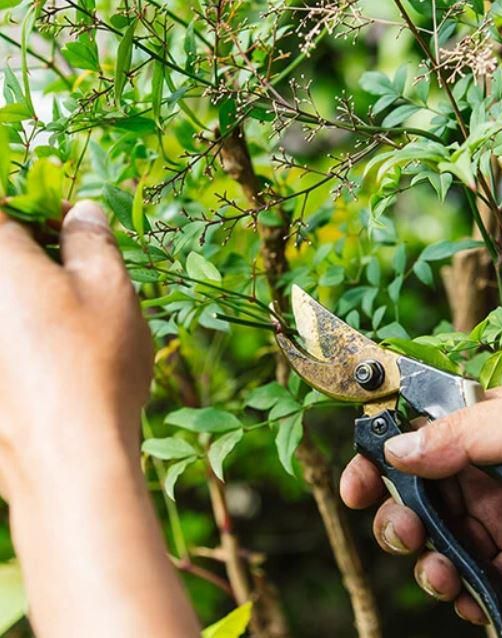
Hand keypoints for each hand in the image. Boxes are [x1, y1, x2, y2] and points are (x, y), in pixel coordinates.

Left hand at [0, 200, 152, 498]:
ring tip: (74, 324)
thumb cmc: (93, 362)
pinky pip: (6, 340)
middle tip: (80, 275)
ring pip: (7, 303)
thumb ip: (90, 237)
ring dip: (31, 299)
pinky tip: (54, 360)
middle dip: (35, 255)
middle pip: (4, 259)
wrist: (68, 460)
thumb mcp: (109, 285)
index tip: (70, 226)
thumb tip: (81, 212)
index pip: (3, 206)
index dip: (37, 207)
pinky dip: (22, 336)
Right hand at [340, 384, 501, 624]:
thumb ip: (460, 434)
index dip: (379, 457)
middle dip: (396, 513)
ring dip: (424, 557)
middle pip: (417, 492)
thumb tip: (397, 448)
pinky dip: (460, 590)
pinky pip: (473, 578)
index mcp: (488, 429)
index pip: (416, 437)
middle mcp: (488, 474)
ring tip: (436, 570)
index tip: (356, 484)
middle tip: (402, 531)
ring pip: (438, 538)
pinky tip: (464, 593)